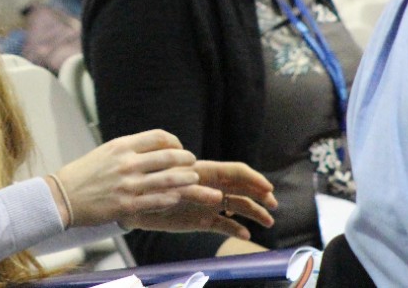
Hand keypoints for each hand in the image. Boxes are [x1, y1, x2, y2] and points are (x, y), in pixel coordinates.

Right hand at [53, 129, 202, 227]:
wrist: (62, 196)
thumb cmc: (84, 174)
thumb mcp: (106, 152)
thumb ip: (129, 149)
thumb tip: (153, 148)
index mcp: (122, 146)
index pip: (158, 137)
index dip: (175, 142)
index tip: (179, 148)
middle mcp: (127, 163)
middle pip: (169, 156)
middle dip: (186, 159)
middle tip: (192, 163)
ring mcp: (128, 185)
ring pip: (169, 179)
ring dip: (186, 179)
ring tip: (194, 179)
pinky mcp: (127, 205)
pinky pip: (158, 201)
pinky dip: (172, 198)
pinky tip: (178, 197)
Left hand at [123, 160, 276, 237]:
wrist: (133, 202)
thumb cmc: (148, 184)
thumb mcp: (165, 179)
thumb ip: (186, 182)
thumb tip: (209, 189)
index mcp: (204, 172)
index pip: (234, 171)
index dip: (252, 178)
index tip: (268, 188)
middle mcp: (210, 187)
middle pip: (241, 188)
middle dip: (259, 194)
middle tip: (274, 205)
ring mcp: (207, 204)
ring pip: (236, 206)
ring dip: (253, 212)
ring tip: (268, 222)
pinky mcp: (201, 220)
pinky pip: (223, 225)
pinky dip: (235, 229)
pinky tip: (246, 234)